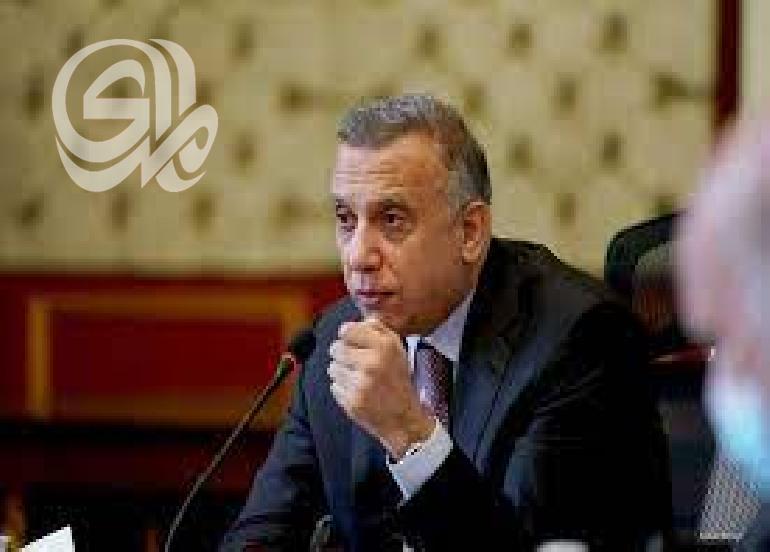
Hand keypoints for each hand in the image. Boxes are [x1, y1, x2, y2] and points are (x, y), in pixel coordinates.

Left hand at [328, 316, 434, 458]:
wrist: (403, 419)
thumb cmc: (398, 380)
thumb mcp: (398, 349)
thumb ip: (378, 330)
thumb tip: (359, 320)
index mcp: (384, 347)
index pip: (347, 330)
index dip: (347, 335)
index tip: (351, 341)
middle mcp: (371, 363)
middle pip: (336, 348)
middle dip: (342, 354)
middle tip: (354, 362)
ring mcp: (359, 384)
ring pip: (332, 367)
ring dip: (341, 371)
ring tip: (357, 378)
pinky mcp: (350, 402)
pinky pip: (334, 386)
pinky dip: (342, 388)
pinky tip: (356, 391)